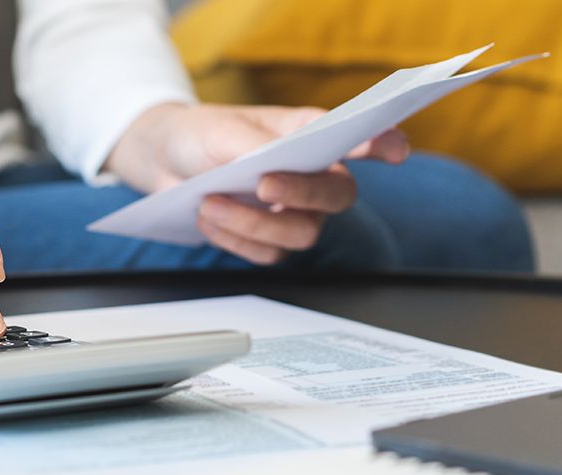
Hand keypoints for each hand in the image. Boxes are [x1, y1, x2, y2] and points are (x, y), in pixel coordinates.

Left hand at [105, 104, 409, 264]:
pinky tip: (209, 216)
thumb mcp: (223, 131)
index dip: (383, 142)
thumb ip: (257, 147)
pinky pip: (269, 255)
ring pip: (302, 234)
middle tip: (262, 183)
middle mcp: (313, 175)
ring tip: (210, 201)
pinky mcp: (271, 240)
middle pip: (338, 197)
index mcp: (309, 133)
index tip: (396, 148)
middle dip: (301, 193)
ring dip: (252, 222)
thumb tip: (279, 163)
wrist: (165, 161)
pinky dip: (235, 239)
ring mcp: (295, 212)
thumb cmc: (202, 134)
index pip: (357, 137)